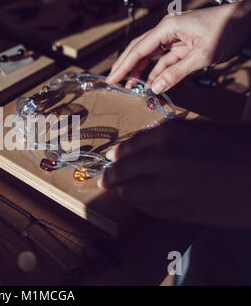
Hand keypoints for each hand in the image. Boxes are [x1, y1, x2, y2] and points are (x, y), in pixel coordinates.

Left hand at [100, 120, 250, 229]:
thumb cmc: (239, 145)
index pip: (129, 146)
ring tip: (121, 193)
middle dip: (111, 176)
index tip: (111, 158)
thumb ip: (171, 136)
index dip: (118, 154)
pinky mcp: (180, 211)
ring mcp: (169, 188)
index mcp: (169, 134)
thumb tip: (144, 144)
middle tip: (103, 181)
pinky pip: (150, 210)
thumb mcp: (203, 130)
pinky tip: (143, 204)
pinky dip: (143, 206)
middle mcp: (162, 160)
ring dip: (125, 193)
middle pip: (123, 171)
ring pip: (132, 193)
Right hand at [106, 0, 250, 92]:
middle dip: (126, 66)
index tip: (112, 79)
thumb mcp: (202, 56)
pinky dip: (156, 70)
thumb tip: (154, 87)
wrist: (247, 20)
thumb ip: (176, 73)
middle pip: (139, 49)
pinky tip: (150, 82)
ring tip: (130, 86)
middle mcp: (166, 30)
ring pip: (150, 55)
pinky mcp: (181, 44)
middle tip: (113, 82)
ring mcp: (174, 36)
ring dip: (140, 70)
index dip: (124, 66)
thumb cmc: (227, 30)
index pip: (139, 49)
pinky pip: (164, 59)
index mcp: (167, 28)